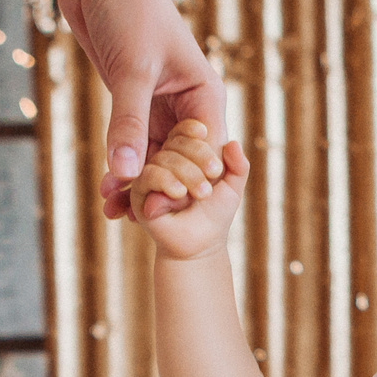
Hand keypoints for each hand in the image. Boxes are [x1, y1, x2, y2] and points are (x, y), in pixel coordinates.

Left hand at [52, 0, 225, 219]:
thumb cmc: (128, 5)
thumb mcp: (131, 68)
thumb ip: (127, 122)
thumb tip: (125, 172)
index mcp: (204, 94)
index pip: (203, 154)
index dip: (183, 184)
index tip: (159, 213)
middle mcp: (186, 102)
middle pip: (177, 160)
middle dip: (157, 188)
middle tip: (134, 220)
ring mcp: (157, 102)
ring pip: (151, 154)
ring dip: (134, 182)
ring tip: (113, 213)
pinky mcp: (130, 98)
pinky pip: (128, 141)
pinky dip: (119, 164)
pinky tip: (106, 189)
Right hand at [129, 121, 246, 257]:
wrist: (199, 245)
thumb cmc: (215, 215)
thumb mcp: (232, 187)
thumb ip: (237, 166)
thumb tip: (233, 144)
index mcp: (181, 154)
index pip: (182, 131)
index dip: (192, 131)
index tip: (205, 134)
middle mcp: (162, 161)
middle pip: (174, 141)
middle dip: (197, 155)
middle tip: (213, 175)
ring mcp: (149, 175)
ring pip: (163, 157)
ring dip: (186, 173)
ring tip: (202, 193)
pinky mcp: (139, 193)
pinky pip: (149, 175)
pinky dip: (166, 181)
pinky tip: (180, 193)